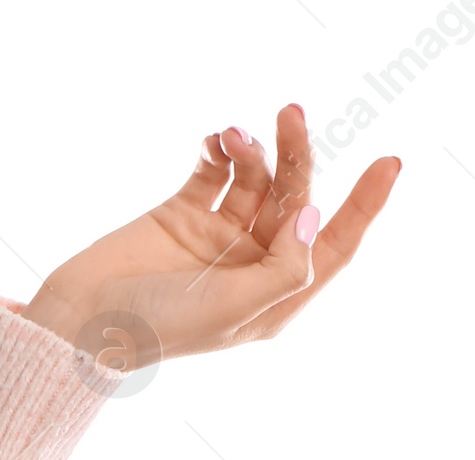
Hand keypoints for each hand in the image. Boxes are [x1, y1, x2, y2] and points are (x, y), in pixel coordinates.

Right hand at [21, 105, 400, 368]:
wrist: (83, 319)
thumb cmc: (160, 329)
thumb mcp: (232, 310)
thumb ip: (283, 268)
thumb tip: (314, 215)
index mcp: (275, 299)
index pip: (333, 248)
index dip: (364, 207)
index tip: (391, 162)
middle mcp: (253, 265)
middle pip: (296, 201)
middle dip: (298, 158)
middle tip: (291, 115)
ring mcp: (219, 237)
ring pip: (257, 179)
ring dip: (254, 150)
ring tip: (235, 136)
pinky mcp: (183, 210)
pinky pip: (215, 168)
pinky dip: (220, 149)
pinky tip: (214, 142)